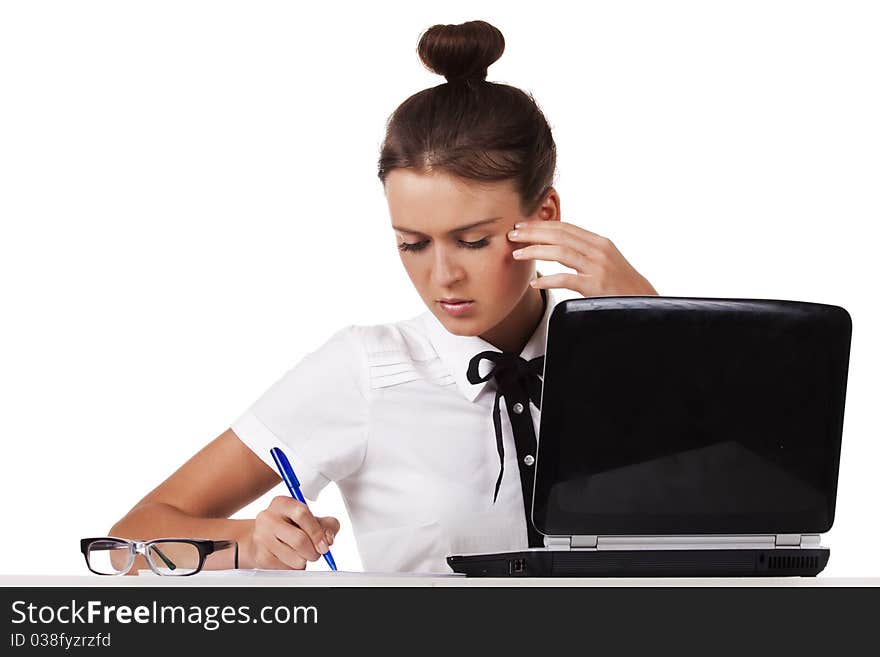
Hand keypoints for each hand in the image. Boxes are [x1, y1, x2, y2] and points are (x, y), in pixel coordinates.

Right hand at [242, 496, 338, 568]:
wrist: (262, 538)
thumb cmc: (291, 526)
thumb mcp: (311, 519)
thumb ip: (327, 525)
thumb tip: (328, 539)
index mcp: (282, 503)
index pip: (302, 514)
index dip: (317, 532)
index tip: (325, 544)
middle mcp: (268, 518)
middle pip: (299, 540)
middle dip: (314, 551)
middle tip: (316, 553)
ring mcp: (261, 537)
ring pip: (295, 559)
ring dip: (305, 561)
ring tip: (300, 554)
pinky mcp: (260, 556)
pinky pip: (287, 569)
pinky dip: (294, 568)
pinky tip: (289, 558)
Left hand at [508, 220, 657, 296]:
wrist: (645, 302)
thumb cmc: (621, 285)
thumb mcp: (605, 262)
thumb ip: (584, 252)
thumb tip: (558, 248)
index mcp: (599, 242)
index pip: (565, 227)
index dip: (541, 225)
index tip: (521, 226)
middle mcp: (598, 250)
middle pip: (560, 235)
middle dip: (533, 233)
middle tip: (512, 235)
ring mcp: (598, 267)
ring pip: (560, 252)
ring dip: (535, 251)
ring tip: (517, 254)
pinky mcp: (596, 285)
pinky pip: (567, 279)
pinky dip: (548, 280)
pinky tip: (535, 283)